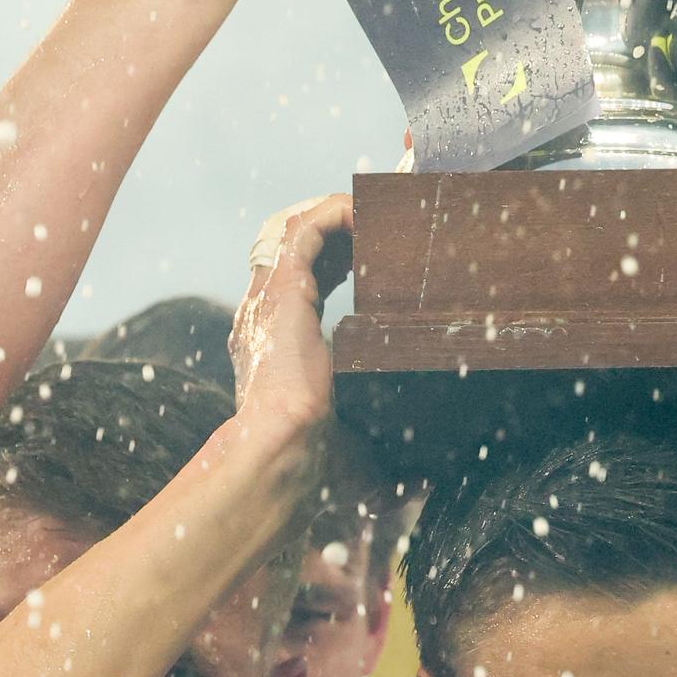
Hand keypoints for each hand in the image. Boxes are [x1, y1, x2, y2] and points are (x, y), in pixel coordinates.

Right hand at [230, 190, 353, 451]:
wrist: (279, 443)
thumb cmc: (307, 446)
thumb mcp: (340, 422)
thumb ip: (367, 422)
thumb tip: (415, 464)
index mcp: (270, 337)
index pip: (296, 281)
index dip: (330, 262)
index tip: (364, 259)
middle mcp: (261, 310)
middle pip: (290, 247)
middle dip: (331, 230)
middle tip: (370, 227)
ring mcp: (266, 296)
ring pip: (292, 229)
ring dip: (333, 215)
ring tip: (370, 212)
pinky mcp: (282, 287)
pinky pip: (303, 229)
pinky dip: (334, 214)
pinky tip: (363, 215)